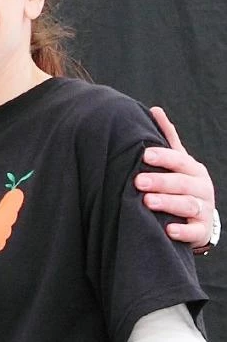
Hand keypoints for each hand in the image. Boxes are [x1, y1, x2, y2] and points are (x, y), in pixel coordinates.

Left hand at [135, 107, 214, 248]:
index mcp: (192, 170)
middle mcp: (201, 188)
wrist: (198, 218)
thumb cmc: (180, 185)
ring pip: (188, 205)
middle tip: (138, 181)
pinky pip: (194, 232)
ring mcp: (203, 210)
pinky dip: (183, 231)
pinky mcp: (201, 231)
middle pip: (183, 183)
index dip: (164, 157)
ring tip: (148, 202)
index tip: (145, 154)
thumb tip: (155, 109)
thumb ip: (167, 139)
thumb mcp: (176, 162)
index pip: (180, 160)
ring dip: (168, 203)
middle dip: (161, 181)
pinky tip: (168, 230)